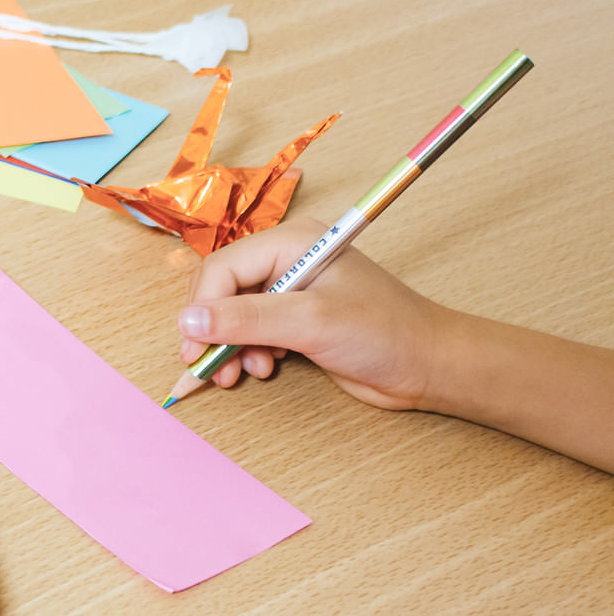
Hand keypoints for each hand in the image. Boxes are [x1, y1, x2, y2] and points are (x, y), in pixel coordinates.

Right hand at [176, 219, 448, 409]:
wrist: (427, 365)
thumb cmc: (384, 333)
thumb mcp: (311, 323)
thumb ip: (247, 319)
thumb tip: (188, 321)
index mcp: (291, 242)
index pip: (222, 269)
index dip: (203, 308)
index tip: (196, 348)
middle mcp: (286, 260)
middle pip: (220, 291)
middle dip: (211, 330)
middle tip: (209, 367)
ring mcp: (289, 291)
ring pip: (229, 315)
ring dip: (227, 346)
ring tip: (240, 373)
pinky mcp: (294, 319)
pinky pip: (248, 331)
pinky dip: (244, 352)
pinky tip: (261, 368)